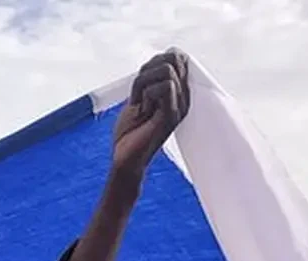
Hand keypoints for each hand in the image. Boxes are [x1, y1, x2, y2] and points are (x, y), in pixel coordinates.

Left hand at [112, 49, 189, 177]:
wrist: (125, 158)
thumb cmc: (130, 132)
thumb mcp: (139, 96)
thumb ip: (150, 78)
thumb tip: (164, 55)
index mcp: (177, 92)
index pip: (176, 56)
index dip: (154, 62)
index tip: (141, 84)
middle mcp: (182, 97)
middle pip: (172, 57)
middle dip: (148, 70)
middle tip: (139, 94)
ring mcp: (179, 106)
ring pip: (166, 69)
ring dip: (143, 83)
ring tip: (140, 104)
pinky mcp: (172, 114)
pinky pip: (165, 86)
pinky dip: (145, 94)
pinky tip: (143, 110)